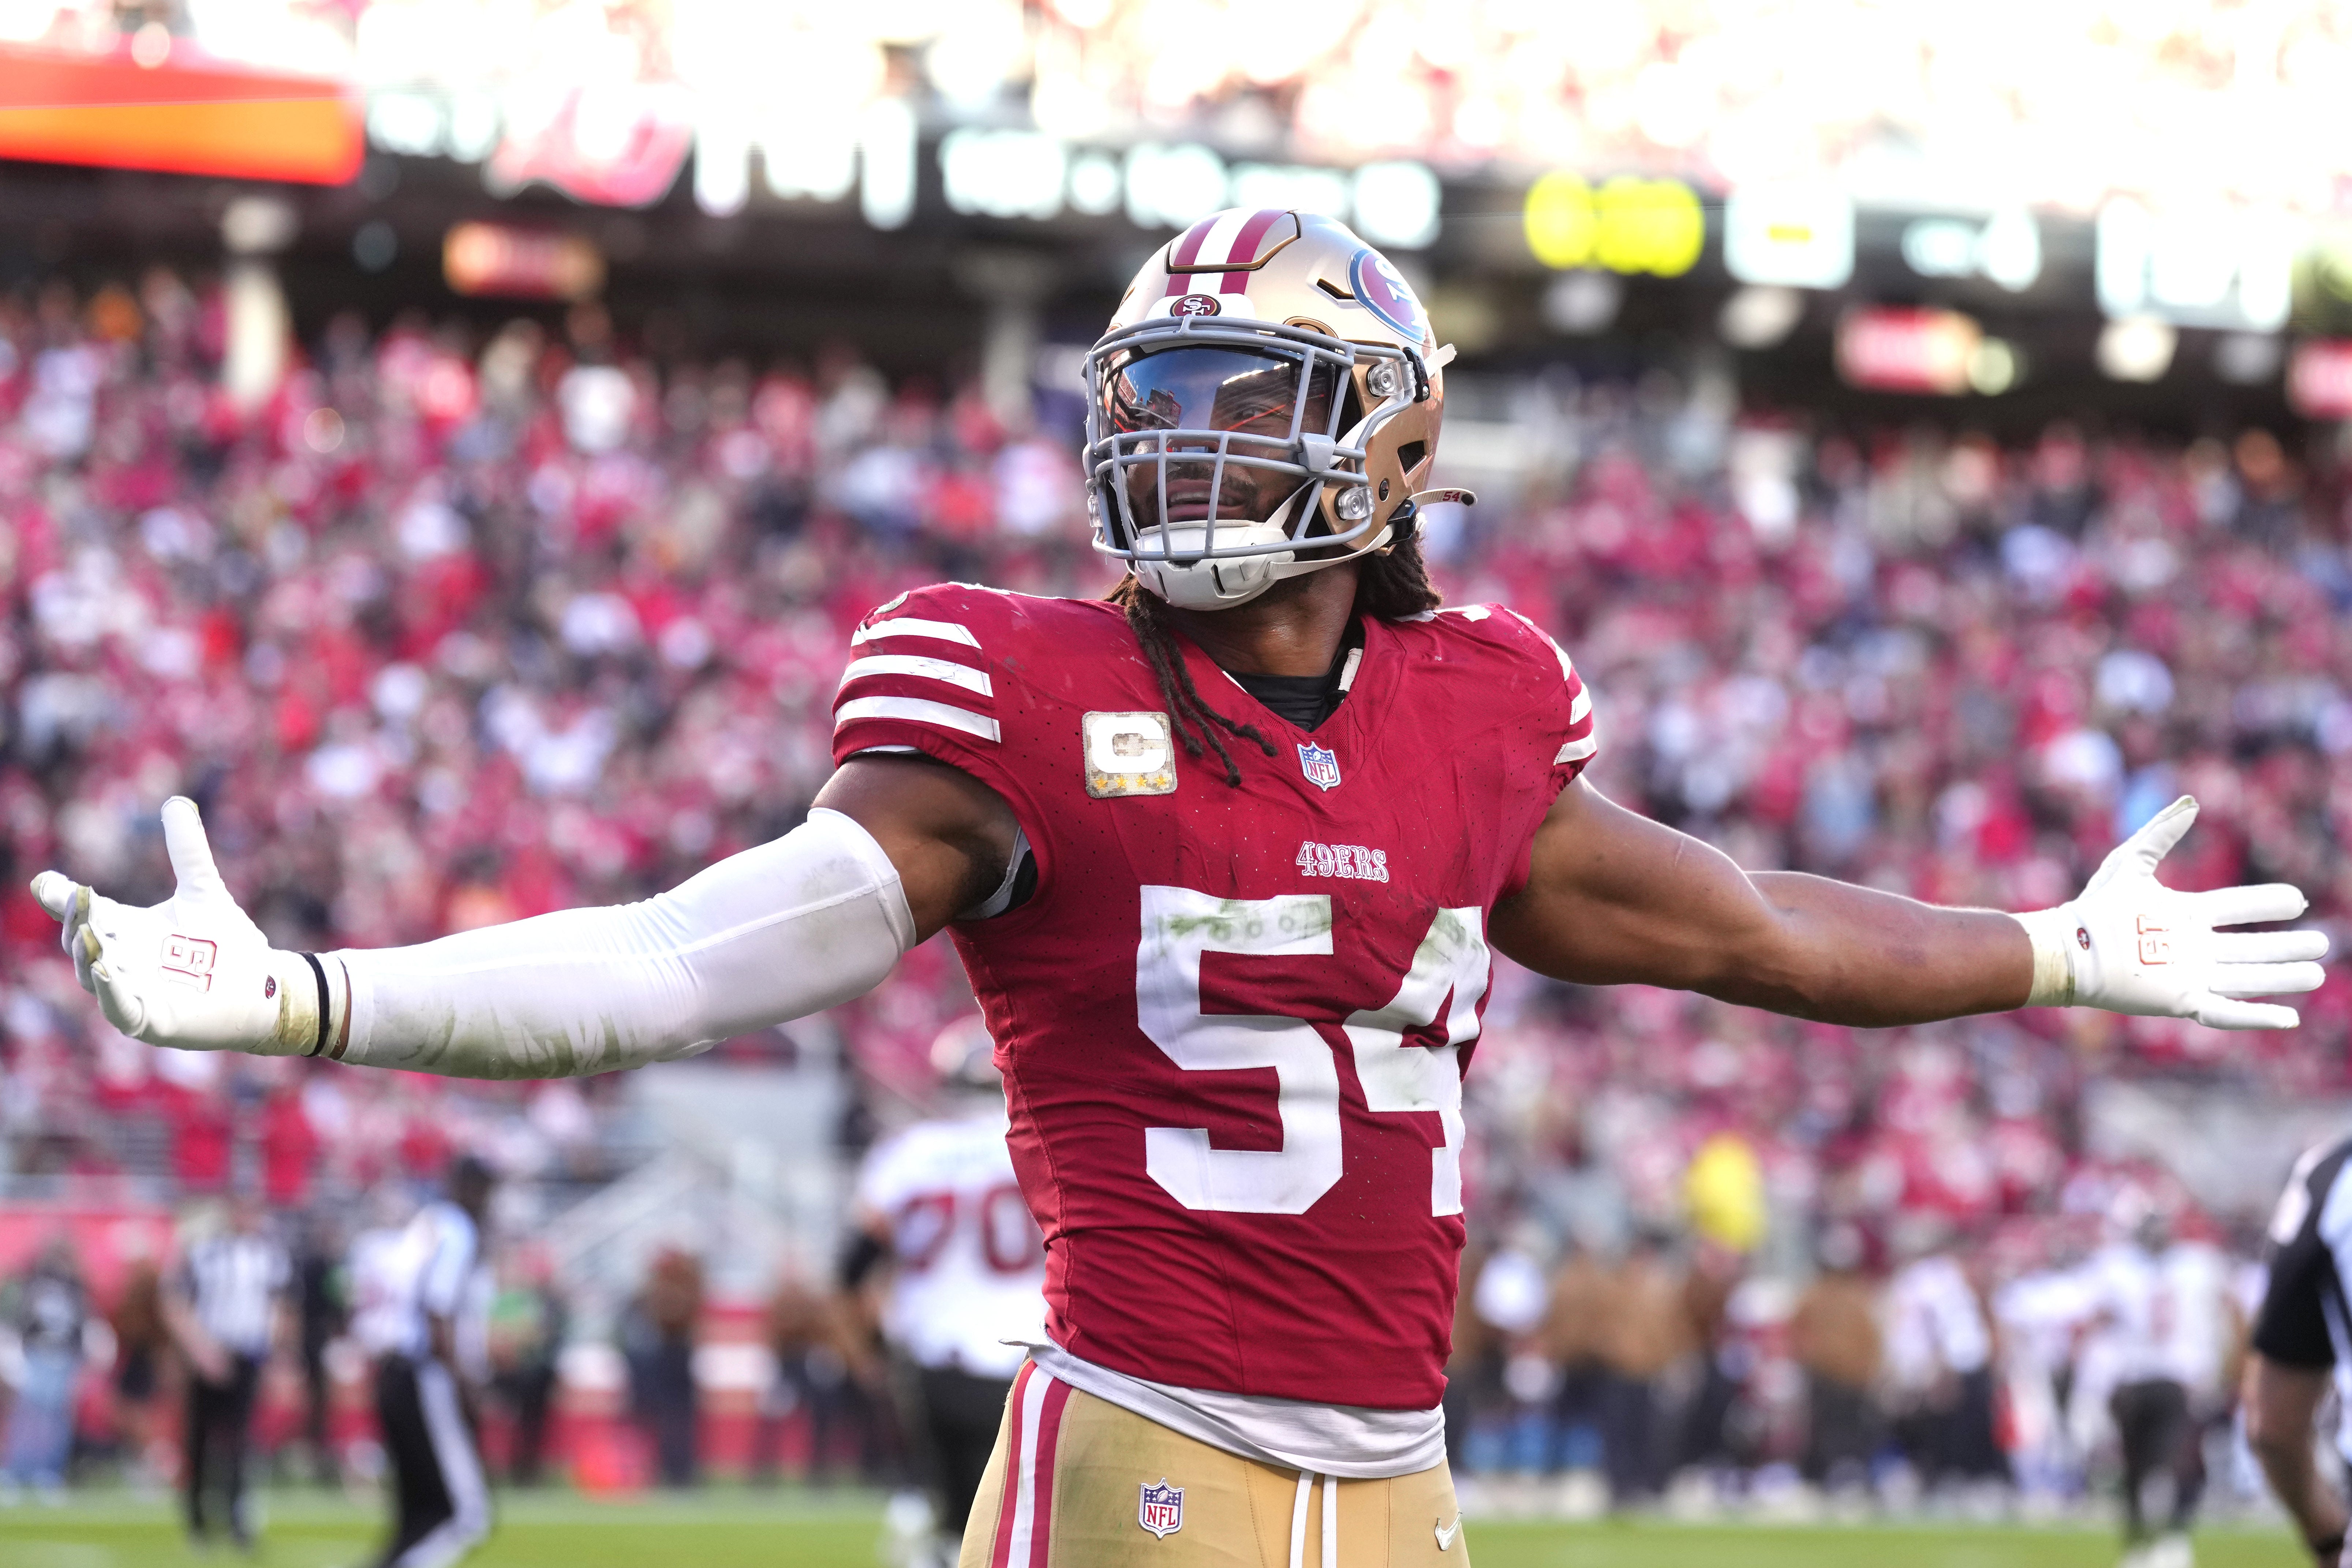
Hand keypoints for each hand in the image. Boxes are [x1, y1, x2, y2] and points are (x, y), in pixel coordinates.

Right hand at [31, 796, 324, 1054]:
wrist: (265, 985)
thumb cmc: (229, 943)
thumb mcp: (205, 890)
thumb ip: (188, 851)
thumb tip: (176, 802)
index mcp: (128, 930)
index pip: (86, 911)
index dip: (61, 898)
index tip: (46, 881)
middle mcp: (122, 961)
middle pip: (82, 940)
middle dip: (76, 921)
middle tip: (80, 896)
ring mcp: (132, 992)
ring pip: (93, 974)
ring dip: (88, 953)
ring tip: (90, 931)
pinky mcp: (151, 1021)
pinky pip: (121, 1008)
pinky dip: (111, 991)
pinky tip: (106, 971)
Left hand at [2019, 795, 2329, 1029]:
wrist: (2070, 947)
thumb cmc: (2095, 907)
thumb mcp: (2131, 861)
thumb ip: (2162, 832)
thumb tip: (2193, 803)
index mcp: (2186, 916)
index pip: (2237, 908)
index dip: (2268, 903)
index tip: (2298, 899)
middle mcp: (2194, 947)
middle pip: (2252, 947)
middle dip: (2287, 947)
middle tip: (2323, 944)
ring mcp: (2190, 975)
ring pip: (2247, 978)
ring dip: (2282, 978)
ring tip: (2314, 974)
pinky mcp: (2180, 1000)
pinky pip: (2226, 1012)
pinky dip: (2256, 1016)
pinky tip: (2287, 1017)